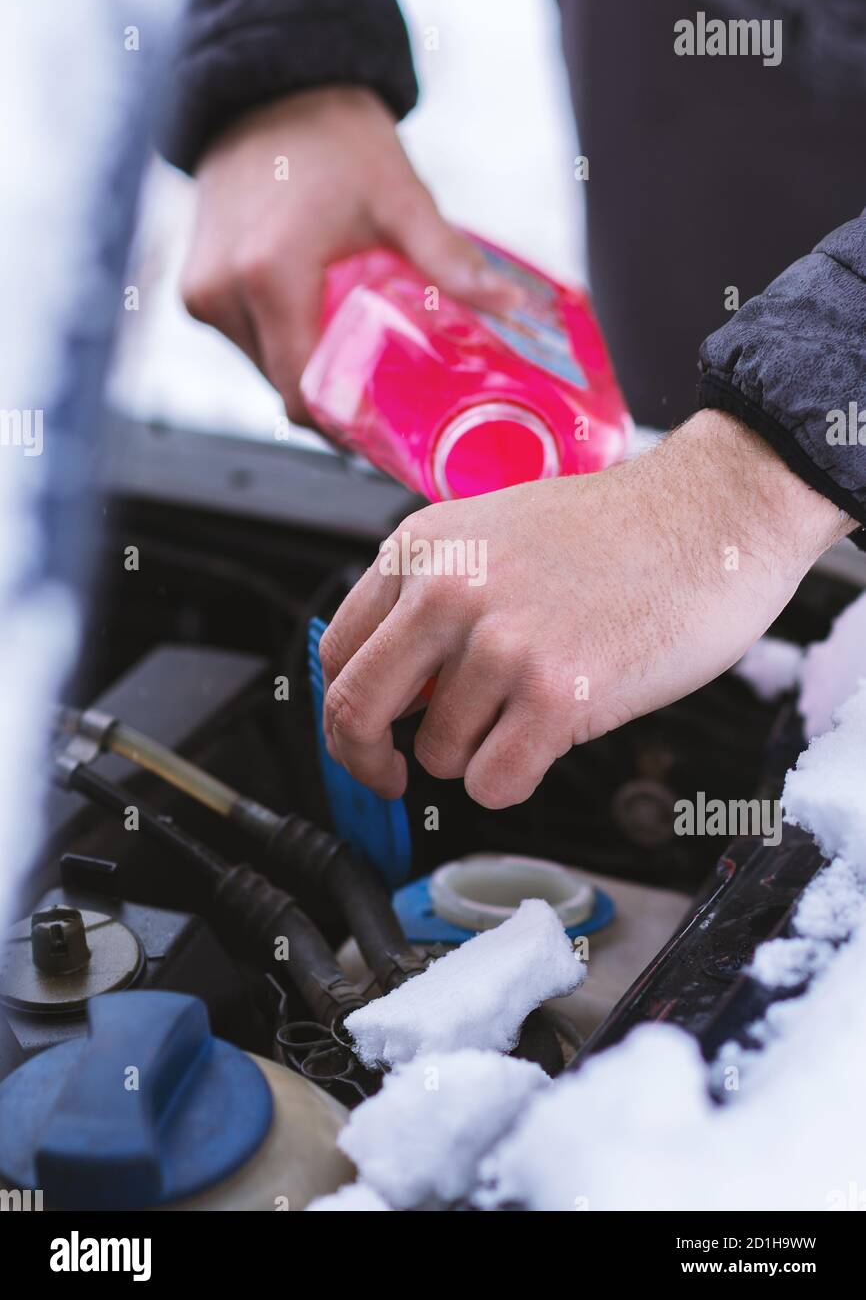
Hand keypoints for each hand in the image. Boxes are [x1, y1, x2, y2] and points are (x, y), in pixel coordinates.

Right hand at [180, 86, 516, 422]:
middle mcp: (223, 293)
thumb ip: (448, 260)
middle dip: (337, 403)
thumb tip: (512, 309)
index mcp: (268, 277)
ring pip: (264, 370)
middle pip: (286, 389)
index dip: (349, 428)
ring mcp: (202, 292)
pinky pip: (247, 342)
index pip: (304, 397)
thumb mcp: (400, 198)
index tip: (389, 434)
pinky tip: (320, 327)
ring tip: (358, 359)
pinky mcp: (195, 286)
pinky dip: (284, 345)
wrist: (269, 85)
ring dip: (310, 372)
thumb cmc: (335, 137)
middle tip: (389, 401)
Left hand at [320, 410, 851, 807]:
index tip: (369, 735)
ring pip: (439, 756)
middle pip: (356, 712)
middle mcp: (447, 590)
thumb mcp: (490, 534)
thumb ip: (430, 599)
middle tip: (395, 774)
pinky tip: (549, 737)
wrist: (709, 516)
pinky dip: (515, 780)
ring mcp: (500, 643)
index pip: (335, 653)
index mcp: (421, 546)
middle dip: (369, 761)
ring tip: (532, 706)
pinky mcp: (556, 694)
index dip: (343, 711)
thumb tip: (395, 688)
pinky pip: (494, 783)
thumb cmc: (615, 531)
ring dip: (479, 754)